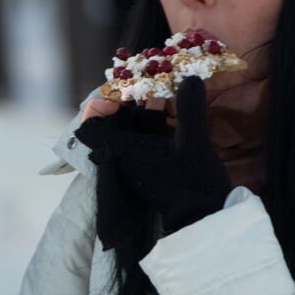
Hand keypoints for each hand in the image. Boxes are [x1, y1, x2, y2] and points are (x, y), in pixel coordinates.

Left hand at [74, 76, 230, 240]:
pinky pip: (145, 135)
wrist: (203, 215)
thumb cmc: (193, 182)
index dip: (100, 105)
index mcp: (122, 150)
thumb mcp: (194, 143)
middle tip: (149, 82)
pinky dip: (155, 120)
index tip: (122, 95)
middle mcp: (123, 155)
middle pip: (112, 120)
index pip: (91, 126)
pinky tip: (174, 111)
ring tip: (165, 90)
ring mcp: (136, 159)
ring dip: (144, 107)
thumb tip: (190, 79)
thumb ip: (190, 109)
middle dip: (129, 98)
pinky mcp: (150, 162)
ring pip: (130, 126)